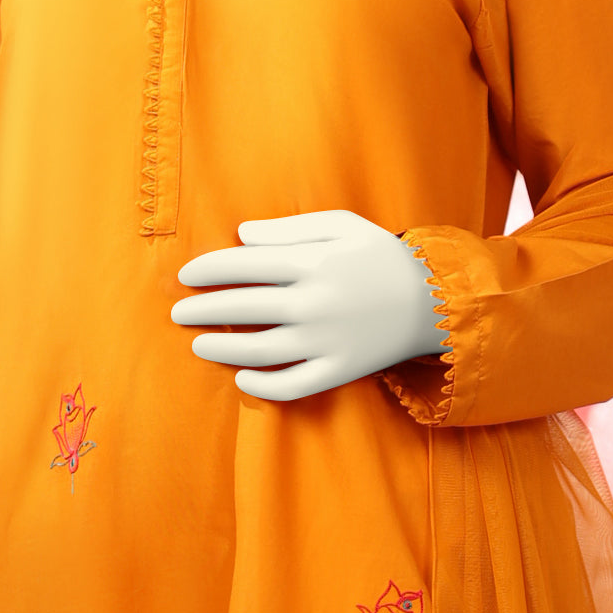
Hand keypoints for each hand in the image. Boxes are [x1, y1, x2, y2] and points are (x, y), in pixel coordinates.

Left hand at [170, 209, 449, 400]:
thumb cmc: (381, 255)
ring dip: (221, 348)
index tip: (184, 277)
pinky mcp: (339, 370)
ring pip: (258, 349)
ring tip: (198, 344)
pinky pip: (292, 386)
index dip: (206, 270)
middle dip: (202, 309)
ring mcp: (326, 341)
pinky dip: (263, 386)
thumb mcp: (341, 225)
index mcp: (312, 263)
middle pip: (242, 306)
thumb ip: (289, 229)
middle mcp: (314, 303)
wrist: (435, 299)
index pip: (242, 265)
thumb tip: (240, 235)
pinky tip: (242, 378)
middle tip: (177, 313)